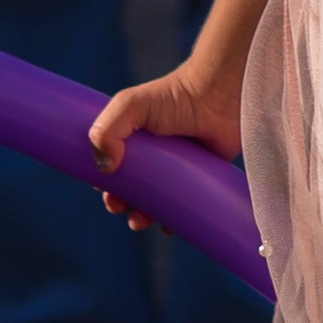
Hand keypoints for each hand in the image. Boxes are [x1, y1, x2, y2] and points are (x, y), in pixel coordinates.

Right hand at [90, 65, 244, 225]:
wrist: (218, 96)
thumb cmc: (174, 96)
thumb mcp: (131, 105)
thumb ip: (108, 130)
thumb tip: (104, 167)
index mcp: (134, 138)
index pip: (112, 166)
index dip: (106, 183)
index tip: (105, 192)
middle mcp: (154, 155)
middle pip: (132, 189)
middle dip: (122, 204)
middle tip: (121, 207)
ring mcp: (177, 168)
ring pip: (156, 202)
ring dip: (143, 217)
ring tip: (140, 221)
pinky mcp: (199, 177)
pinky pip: (184, 206)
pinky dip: (173, 220)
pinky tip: (168, 226)